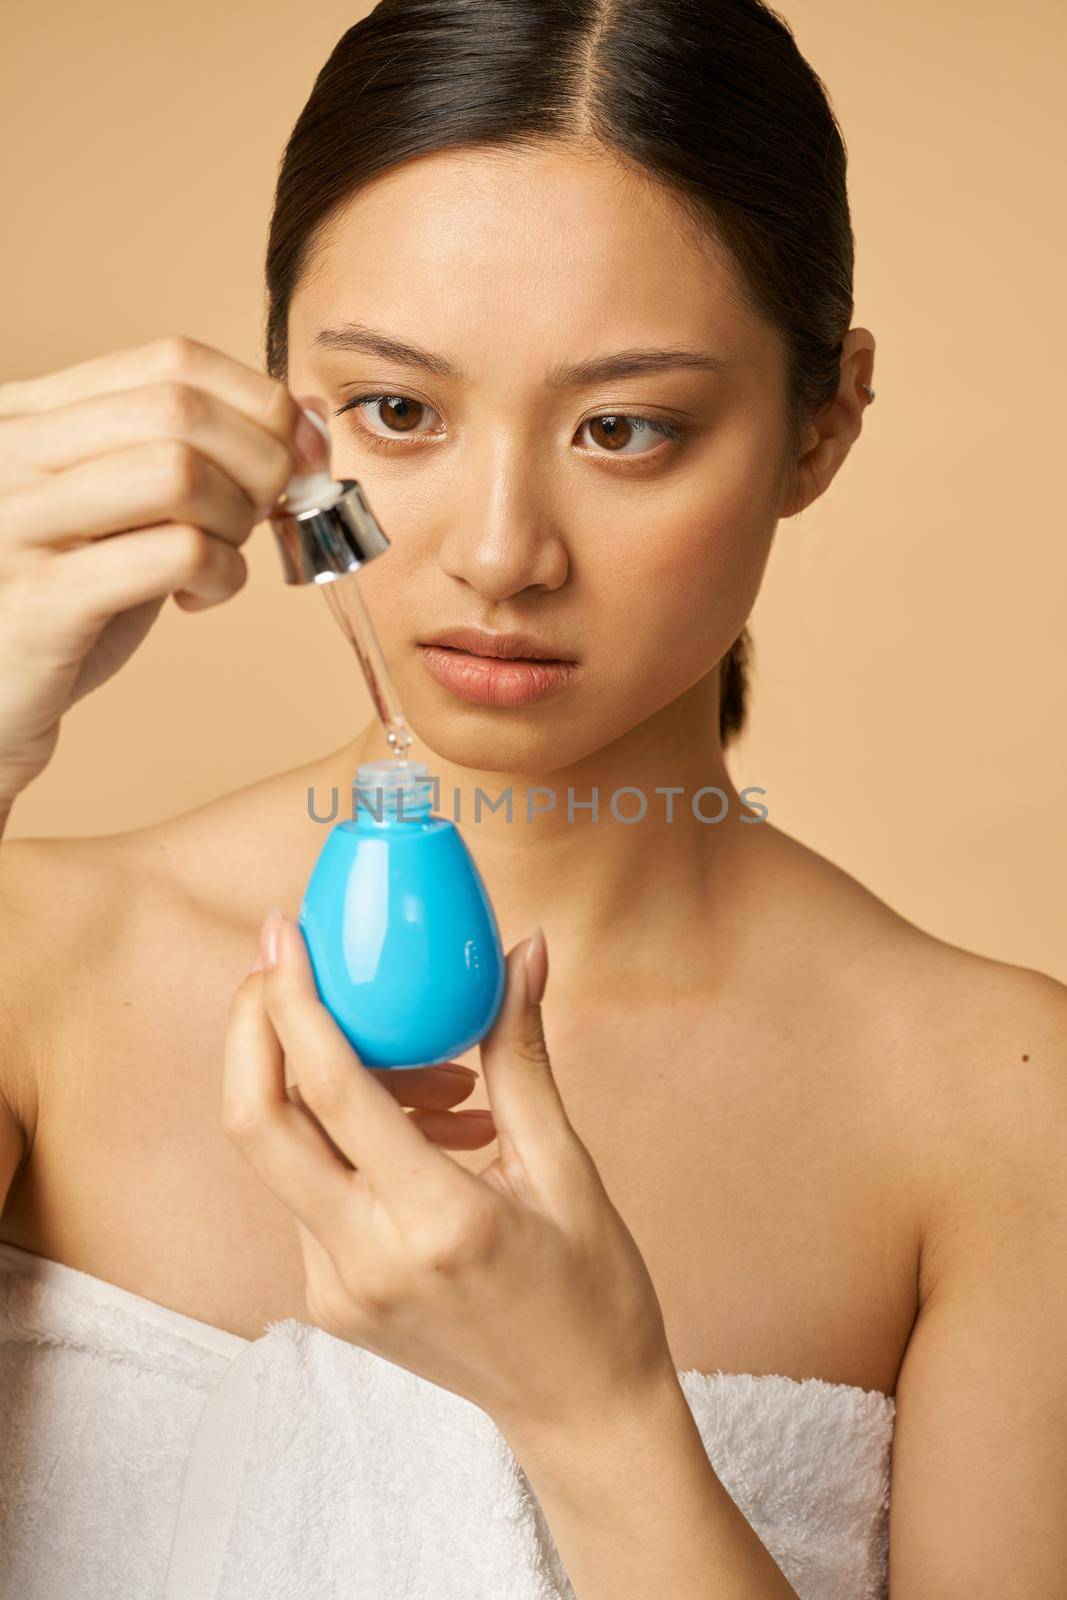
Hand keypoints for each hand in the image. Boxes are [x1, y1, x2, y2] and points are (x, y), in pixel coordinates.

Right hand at [0, 334, 326, 806]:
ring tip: (221, 555)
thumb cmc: (63, 606)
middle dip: (259, 463)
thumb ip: (189, 459)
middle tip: (260, 517)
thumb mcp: (119, 513)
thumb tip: (305, 417)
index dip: (260, 402)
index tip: (297, 456)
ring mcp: (18, 524)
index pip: (172, 360)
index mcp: (29, 415)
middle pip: (182, 408)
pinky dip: (221, 574)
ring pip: (179, 471)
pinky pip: (174, 553)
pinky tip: (200, 599)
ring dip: (235, 519)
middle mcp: (11, 453)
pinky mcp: (41, 602)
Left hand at [221, 908, 675, 1439]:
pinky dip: (344, 1136)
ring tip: (436, 1072)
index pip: (331, 1094)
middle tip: (286, 963)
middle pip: (256, 1125)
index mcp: (436, 1224)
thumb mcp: (566, 1170)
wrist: (580, 1412)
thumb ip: (524, 1056)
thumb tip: (523, 953)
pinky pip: (310, 1189)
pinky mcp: (328, 1302)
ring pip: (283, 1153)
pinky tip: (427, 1124)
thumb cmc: (592, 1295)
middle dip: (254, 1028)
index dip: (296, 1002)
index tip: (286, 935)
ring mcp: (335, 1291)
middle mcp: (366, 1262)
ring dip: (320, 1083)